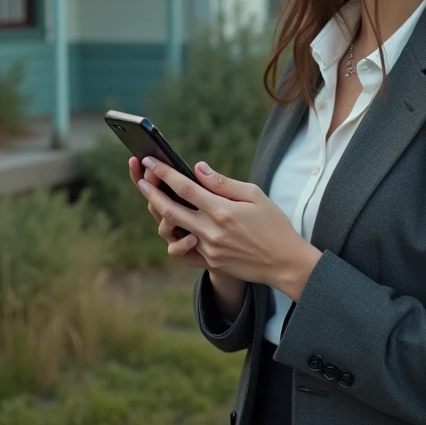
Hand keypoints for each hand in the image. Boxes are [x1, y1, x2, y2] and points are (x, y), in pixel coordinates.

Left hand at [137, 157, 321, 300]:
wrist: (284, 263)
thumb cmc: (273, 224)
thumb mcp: (255, 196)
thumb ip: (223, 183)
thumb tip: (198, 168)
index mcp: (222, 211)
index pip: (185, 188)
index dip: (164, 173)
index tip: (151, 162)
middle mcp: (211, 231)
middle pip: (170, 210)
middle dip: (151, 193)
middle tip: (141, 179)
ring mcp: (208, 249)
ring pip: (173, 230)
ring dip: (160, 214)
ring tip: (155, 200)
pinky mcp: (210, 262)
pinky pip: (183, 250)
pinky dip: (176, 237)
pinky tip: (174, 227)